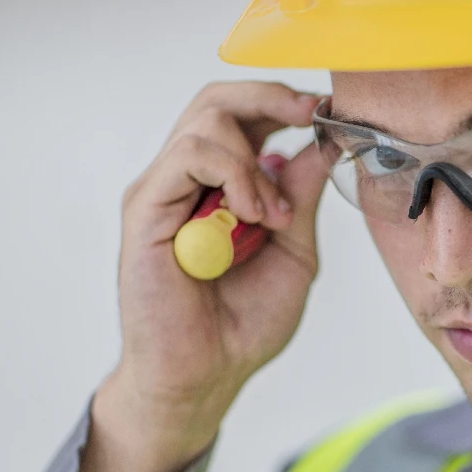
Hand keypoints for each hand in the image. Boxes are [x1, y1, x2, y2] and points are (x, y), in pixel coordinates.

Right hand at [94, 82, 327, 471]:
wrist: (207, 374)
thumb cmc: (244, 322)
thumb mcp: (294, 251)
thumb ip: (301, 198)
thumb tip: (321, 144)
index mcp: (222, 185)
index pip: (243, 115)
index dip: (284, 101)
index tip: (326, 110)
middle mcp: (187, 179)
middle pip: (218, 100)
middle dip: (272, 97)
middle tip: (312, 115)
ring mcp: (163, 191)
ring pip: (206, 121)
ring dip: (256, 162)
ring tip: (274, 215)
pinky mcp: (145, 209)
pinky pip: (189, 157)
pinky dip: (234, 175)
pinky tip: (253, 215)